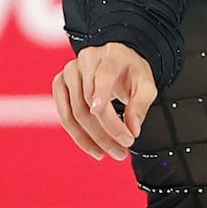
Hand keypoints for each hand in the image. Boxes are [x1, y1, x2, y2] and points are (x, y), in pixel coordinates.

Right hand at [51, 43, 156, 159]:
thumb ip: (141, 105)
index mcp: (112, 54)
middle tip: (121, 151)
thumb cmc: (133, 74)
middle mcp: (87, 59)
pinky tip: (92, 148)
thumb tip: (133, 129)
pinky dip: (77, 135)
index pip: (104, 74)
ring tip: (108, 153)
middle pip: (88, 99)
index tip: (98, 111)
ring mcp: (69, 70)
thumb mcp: (147, 86)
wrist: (118, 63)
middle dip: (106, 130)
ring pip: (74, 110)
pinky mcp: (59, 83)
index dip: (100, 93)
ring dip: (91, 137)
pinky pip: (64, 114)